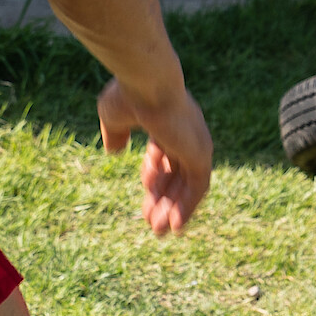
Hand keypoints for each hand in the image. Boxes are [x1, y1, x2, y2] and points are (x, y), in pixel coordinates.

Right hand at [97, 79, 212, 234]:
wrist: (146, 84)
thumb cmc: (129, 95)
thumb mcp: (114, 117)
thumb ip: (115, 134)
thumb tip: (114, 152)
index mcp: (168, 120)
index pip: (166, 154)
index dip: (154, 176)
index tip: (144, 193)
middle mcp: (187, 132)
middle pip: (178, 172)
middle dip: (163, 198)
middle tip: (151, 223)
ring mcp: (196, 143)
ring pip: (188, 184)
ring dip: (174, 208)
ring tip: (158, 231)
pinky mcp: (201, 154)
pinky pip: (199, 187)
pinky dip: (187, 206)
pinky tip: (175, 226)